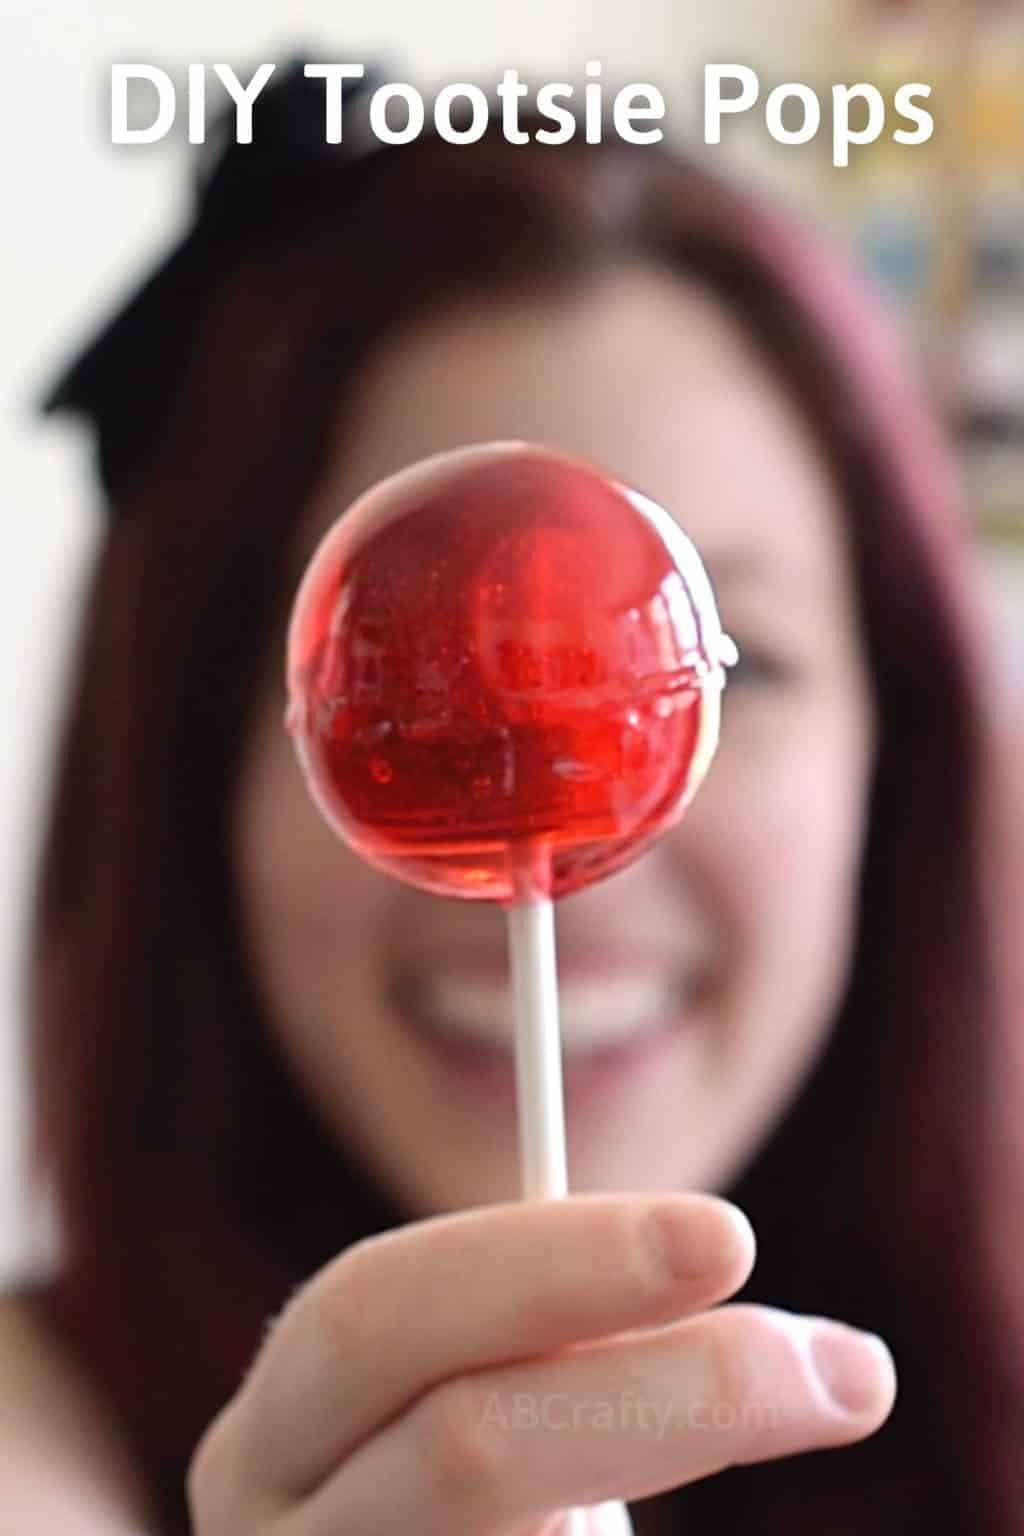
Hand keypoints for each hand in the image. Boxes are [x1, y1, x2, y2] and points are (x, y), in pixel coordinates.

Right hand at [187, 1193, 894, 1533]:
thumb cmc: (443, 1519)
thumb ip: (562, 1361)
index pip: (384, 1310)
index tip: (728, 1235)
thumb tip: (826, 1362)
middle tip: (845, 1370)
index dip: (555, 1261)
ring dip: (672, 1491)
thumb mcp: (466, 1419)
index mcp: (277, 1435)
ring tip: (776, 1442)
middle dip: (665, 1394)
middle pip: (465, 1455)